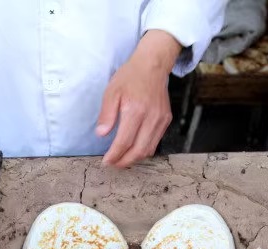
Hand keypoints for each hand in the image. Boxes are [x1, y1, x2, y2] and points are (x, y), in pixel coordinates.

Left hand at [97, 30, 181, 167]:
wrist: (152, 65)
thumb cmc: (130, 77)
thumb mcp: (111, 92)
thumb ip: (106, 115)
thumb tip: (101, 134)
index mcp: (136, 110)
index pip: (124, 142)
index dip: (114, 155)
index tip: (106, 162)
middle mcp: (151, 117)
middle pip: (138, 150)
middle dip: (124, 161)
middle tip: (113, 164)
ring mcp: (161, 120)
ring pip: (148, 150)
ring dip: (134, 158)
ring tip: (121, 159)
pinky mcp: (166, 120)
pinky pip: (155, 142)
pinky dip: (143, 150)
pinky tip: (133, 149)